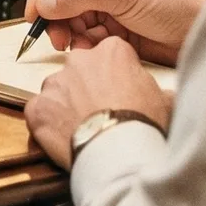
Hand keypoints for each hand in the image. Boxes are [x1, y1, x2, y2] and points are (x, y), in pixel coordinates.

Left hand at [24, 36, 171, 170]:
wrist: (117, 153)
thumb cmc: (141, 125)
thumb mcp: (164, 100)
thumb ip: (159, 90)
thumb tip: (167, 96)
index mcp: (111, 51)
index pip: (110, 55)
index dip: (115, 75)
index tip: (120, 91)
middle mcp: (79, 61)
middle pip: (80, 69)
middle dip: (87, 86)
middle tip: (101, 110)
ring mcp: (55, 84)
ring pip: (58, 89)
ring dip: (67, 104)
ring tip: (84, 127)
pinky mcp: (38, 108)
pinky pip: (39, 111)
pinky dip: (48, 122)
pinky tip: (64, 136)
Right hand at [25, 0, 205, 65]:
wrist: (203, 29)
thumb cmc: (174, 0)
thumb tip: (44, 2)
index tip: (34, 10)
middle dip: (56, 15)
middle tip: (55, 37)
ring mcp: (111, 3)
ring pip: (74, 18)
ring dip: (71, 33)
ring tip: (77, 46)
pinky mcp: (117, 28)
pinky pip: (89, 35)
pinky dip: (86, 44)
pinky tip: (92, 50)